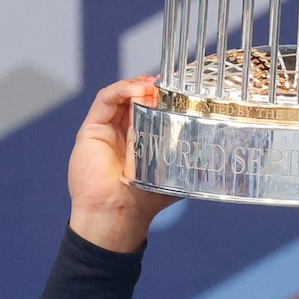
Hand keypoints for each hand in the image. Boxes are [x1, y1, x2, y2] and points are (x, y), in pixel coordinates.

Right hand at [65, 77, 175, 253]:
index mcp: (138, 141)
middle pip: (135, 97)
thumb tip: (207, 140)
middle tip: (168, 84)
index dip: (162, 97)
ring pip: (121, 95)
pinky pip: (105, 99)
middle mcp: (121, 133)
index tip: (179, 90)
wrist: (116, 214)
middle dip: (152, 87)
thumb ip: (182, 155)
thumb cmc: (142, 201)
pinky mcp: (91, 129)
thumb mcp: (170, 172)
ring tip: (154, 87)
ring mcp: (105, 129)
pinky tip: (138, 90)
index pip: (149, 109)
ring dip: (138, 85)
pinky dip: (122, 89)